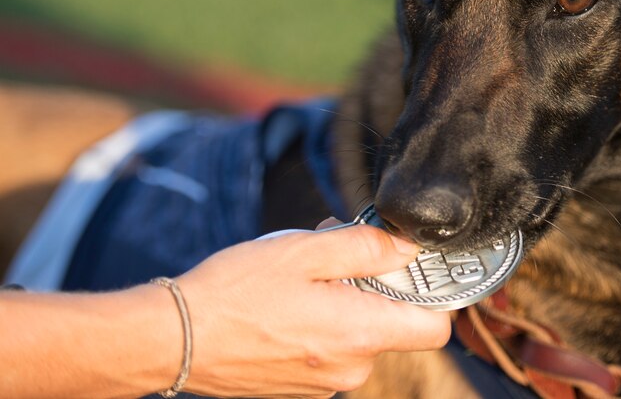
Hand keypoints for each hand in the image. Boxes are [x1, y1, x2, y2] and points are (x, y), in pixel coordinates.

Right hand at [176, 223, 449, 397]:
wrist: (172, 339)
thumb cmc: (236, 291)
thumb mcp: (306, 250)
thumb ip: (367, 247)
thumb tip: (410, 246)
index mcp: (360, 334)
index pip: (436, 327)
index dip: (434, 292)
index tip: (411, 265)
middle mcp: (350, 369)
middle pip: (395, 325)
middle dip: (375, 286)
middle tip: (338, 254)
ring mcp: (324, 385)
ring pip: (358, 334)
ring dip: (343, 302)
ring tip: (300, 276)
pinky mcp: (300, 388)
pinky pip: (330, 350)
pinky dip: (320, 323)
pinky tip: (285, 302)